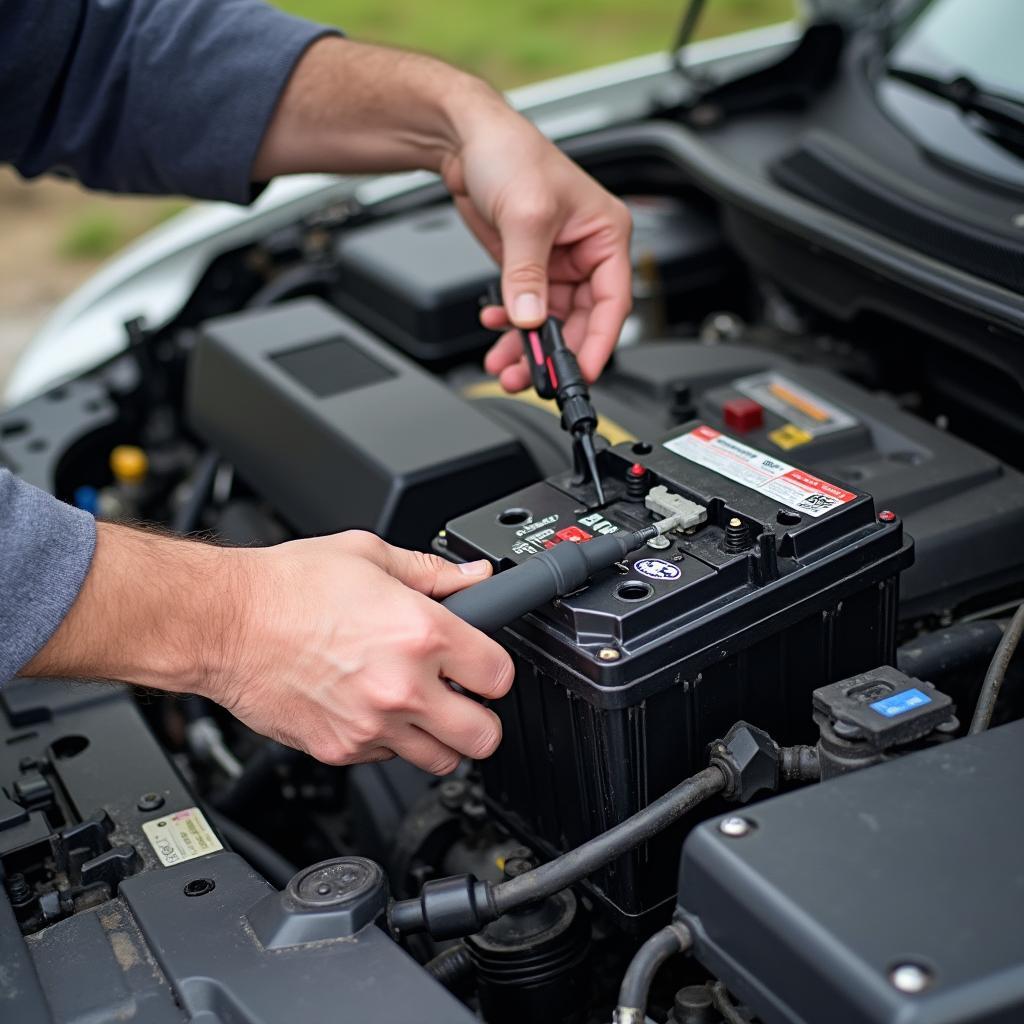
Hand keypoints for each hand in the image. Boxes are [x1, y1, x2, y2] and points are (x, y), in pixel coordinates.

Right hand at [25, 524, 513, 774]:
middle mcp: (404, 687)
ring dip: (441, 738)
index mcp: (421, 633)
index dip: (494, 669)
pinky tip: (374, 711)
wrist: (222, 623)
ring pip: (442, 761)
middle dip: (482, 718)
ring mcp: (372, 726)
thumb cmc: (286, 587)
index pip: (500, 675)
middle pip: (485, 736)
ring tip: (421, 710)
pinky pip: (388, 762)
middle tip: (465, 699)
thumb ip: (432, 571)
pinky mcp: (341, 750)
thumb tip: (473, 576)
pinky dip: (390, 745)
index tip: (482, 665)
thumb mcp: (369, 556)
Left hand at [441, 99, 632, 391]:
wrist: (466, 139)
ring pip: (551, 323)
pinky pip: (525, 312)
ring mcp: (555, 264)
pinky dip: (510, 328)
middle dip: (555, 352)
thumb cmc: (511, 152)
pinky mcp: (527, 269)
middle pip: (581, 321)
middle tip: (534, 378)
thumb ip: (528, 274)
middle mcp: (586, 253)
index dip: (599, 342)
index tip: (581, 371)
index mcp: (605, 235)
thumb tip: (531, 319)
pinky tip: (495, 328)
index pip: (613, 302)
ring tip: (508, 367)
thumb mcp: (526, 215)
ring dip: (528, 348)